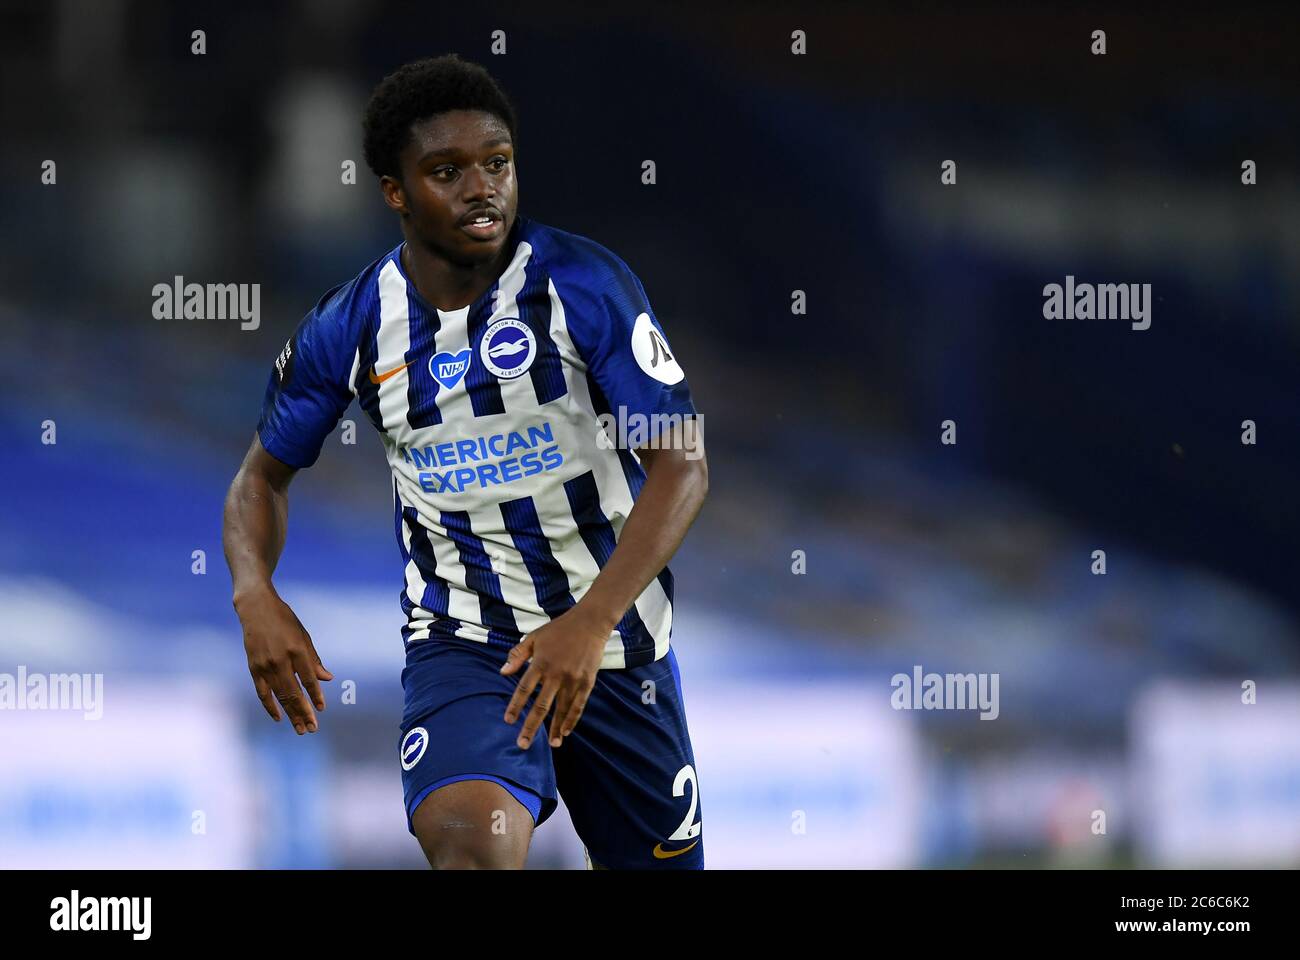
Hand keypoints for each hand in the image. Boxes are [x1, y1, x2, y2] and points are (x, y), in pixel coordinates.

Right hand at [235, 587, 333, 734]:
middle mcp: (281, 660)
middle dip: (304, 713)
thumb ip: (314, 660)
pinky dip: (270, 706)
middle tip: (312, 728)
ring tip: (300, 729)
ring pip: (279, 696)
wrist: (256, 608)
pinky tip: (279, 718)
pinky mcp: (253, 668)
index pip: (309, 680)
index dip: (316, 696)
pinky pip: (262, 692)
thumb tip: (328, 679)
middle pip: (294, 693)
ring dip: (290, 714)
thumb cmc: (284, 620)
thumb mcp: (303, 636)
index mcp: (297, 650)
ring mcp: (265, 665)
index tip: (322, 709)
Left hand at [500, 604, 611, 749]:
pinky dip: (572, 719)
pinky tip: (566, 731)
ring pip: (562, 709)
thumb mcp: (534, 637)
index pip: (524, 689)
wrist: (590, 623)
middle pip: (541, 706)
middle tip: (523, 744)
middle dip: (531, 726)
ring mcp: (573, 679)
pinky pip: (579, 705)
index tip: (508, 721)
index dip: (515, 706)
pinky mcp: (587, 682)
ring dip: (555, 728)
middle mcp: (556, 674)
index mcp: (541, 663)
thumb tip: (502, 672)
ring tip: (551, 745)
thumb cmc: (559, 629)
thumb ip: (518, 655)